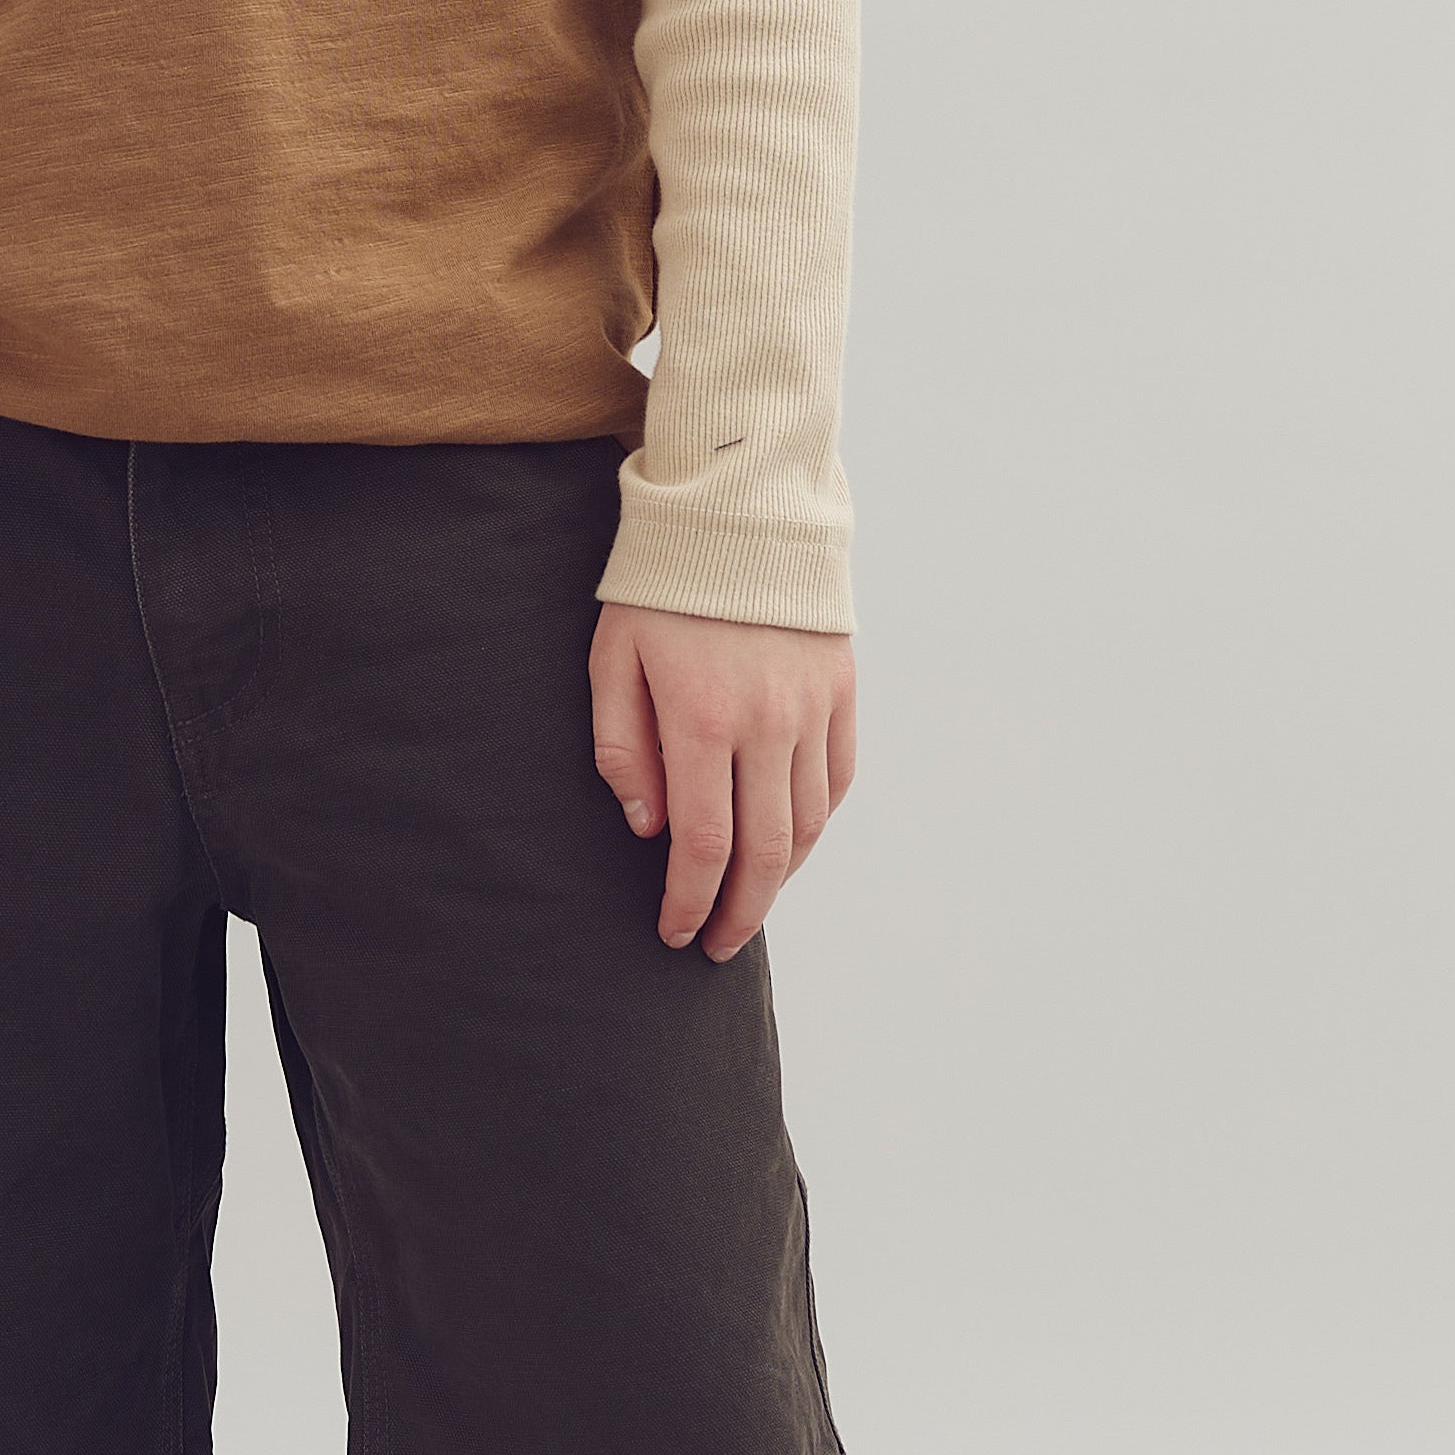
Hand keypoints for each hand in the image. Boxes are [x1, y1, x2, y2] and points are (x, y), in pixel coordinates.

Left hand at [587, 606, 857, 959]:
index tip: (675, 932)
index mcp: (702, 718)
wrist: (739, 509)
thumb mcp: (613, 659)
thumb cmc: (660, 587)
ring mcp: (812, 707)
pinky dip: (816, 823)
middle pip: (765, 850)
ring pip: (808, 823)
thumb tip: (648, 826)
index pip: (704, 842)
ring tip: (750, 902)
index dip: (690, 900)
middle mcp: (767, 722)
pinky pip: (837, 779)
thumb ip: (623, 747)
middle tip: (717, 946)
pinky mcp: (841, 689)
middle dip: (740, 912)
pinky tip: (790, 842)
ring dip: (779, 877)